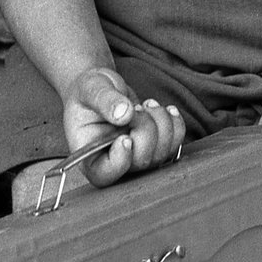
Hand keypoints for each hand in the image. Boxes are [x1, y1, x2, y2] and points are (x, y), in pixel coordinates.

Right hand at [62, 67, 184, 187]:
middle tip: (136, 108)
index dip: (120, 161)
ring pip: (160, 154)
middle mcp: (113, 161)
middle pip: (139, 161)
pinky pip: (174, 145)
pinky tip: (166, 110)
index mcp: (89, 154)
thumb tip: (123, 114)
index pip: (104, 174)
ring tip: (147, 105)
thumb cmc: (87, 92)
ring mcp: (135, 157)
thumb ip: (104, 100)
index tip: (125, 137)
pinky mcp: (153, 148)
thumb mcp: (89, 88)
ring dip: (161, 124)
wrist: (101, 88)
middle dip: (145, 130)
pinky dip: (175, 125)